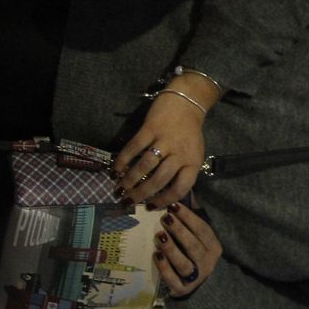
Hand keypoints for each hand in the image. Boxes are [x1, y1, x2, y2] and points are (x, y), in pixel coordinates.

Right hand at [113, 79, 215, 207]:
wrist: (188, 102)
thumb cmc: (188, 133)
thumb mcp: (193, 154)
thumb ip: (181, 172)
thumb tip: (162, 195)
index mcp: (193, 162)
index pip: (181, 188)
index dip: (165, 200)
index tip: (151, 207)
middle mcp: (180, 153)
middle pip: (159, 180)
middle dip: (141, 194)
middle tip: (127, 201)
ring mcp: (165, 140)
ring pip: (144, 166)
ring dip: (129, 180)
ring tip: (119, 188)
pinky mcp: (151, 128)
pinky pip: (134, 148)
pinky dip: (122, 161)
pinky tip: (115, 170)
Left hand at [155, 202, 220, 297]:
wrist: (197, 287)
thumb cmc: (194, 256)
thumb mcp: (199, 239)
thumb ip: (193, 220)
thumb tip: (188, 194)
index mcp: (214, 247)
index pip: (203, 229)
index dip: (189, 217)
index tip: (174, 206)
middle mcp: (208, 262)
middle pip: (193, 245)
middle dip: (179, 230)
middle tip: (164, 218)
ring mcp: (196, 277)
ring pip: (184, 263)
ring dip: (171, 248)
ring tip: (159, 236)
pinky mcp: (183, 289)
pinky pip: (173, 279)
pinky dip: (164, 268)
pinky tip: (156, 255)